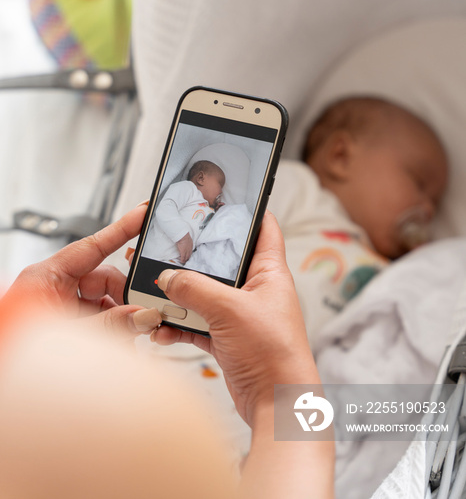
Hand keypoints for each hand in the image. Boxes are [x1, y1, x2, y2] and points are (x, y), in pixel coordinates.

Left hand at [3, 204, 161, 338]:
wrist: (1, 378)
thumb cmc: (14, 349)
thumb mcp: (69, 335)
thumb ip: (109, 325)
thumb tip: (144, 315)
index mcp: (46, 277)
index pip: (92, 246)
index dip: (121, 228)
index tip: (144, 214)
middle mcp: (54, 287)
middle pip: (104, 279)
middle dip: (125, 298)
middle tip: (145, 313)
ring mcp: (60, 306)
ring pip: (104, 302)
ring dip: (120, 321)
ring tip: (128, 339)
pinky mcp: (65, 323)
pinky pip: (97, 319)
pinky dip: (111, 332)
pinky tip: (119, 345)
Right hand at [152, 212, 317, 425]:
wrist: (277, 405)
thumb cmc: (273, 353)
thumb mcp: (229, 310)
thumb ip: (194, 289)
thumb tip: (167, 277)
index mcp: (269, 272)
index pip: (263, 228)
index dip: (248, 209)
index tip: (223, 197)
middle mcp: (256, 290)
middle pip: (223, 262)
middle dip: (194, 258)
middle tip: (169, 247)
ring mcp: (241, 315)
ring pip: (204, 294)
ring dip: (180, 297)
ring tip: (156, 292)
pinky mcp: (228, 338)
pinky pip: (197, 324)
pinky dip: (179, 325)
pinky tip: (161, 328)